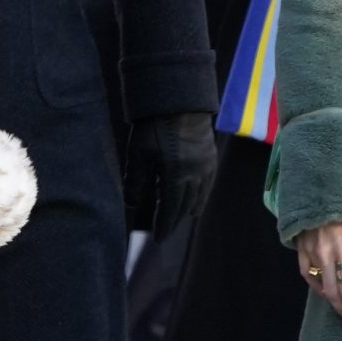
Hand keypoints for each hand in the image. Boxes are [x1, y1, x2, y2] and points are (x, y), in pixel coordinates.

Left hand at [125, 111, 214, 233]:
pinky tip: (198, 199)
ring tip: (184, 219)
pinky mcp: (211, 156)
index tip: (159, 239)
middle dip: (176, 220)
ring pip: (200, 196)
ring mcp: (206, 165)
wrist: (180, 101)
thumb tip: (130, 203)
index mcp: (175, 175)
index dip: (164, 225)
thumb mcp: (138, 152)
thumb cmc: (154, 126)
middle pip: (185, 205)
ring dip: (190, 209)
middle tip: (167, 232)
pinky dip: (203, 195)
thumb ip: (134, 180)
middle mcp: (195, 174)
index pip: (170, 208)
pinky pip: (209, 183)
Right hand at [294, 220, 341, 322]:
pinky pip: (306, 272)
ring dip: (330, 298)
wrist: (325, 189)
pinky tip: (322, 288)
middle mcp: (326, 256)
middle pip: (333, 291)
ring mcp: (312, 252)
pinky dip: (314, 284)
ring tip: (339, 305)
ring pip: (319, 284)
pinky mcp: (302, 248)